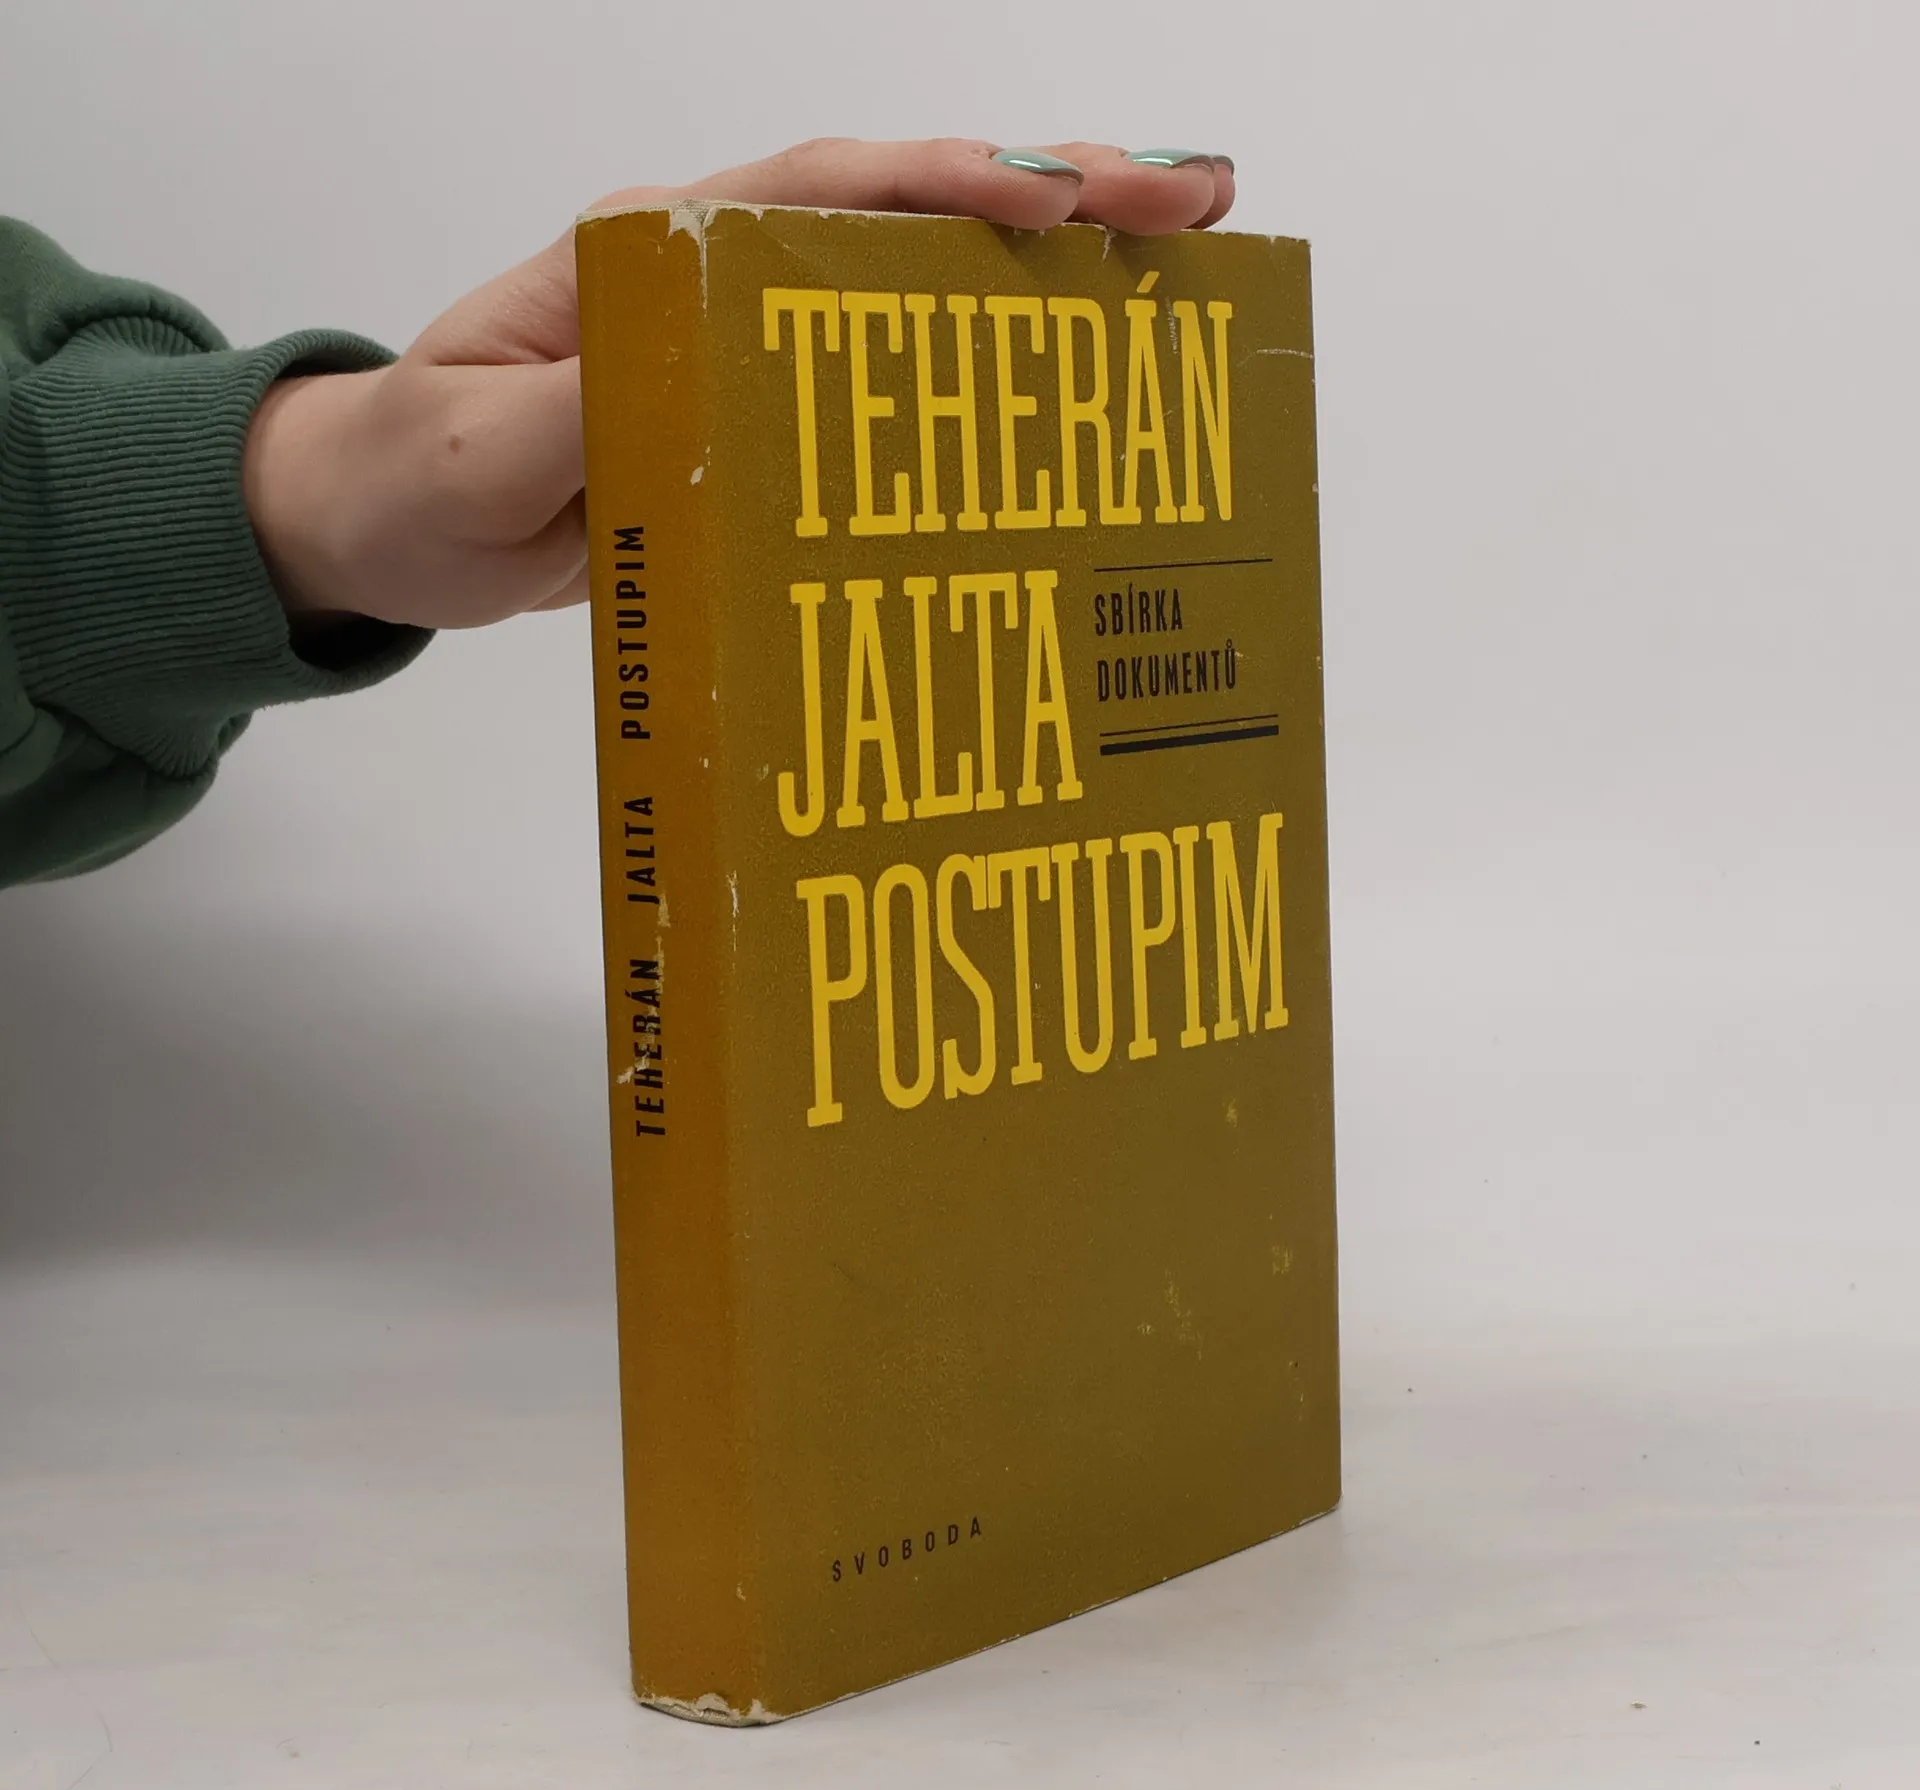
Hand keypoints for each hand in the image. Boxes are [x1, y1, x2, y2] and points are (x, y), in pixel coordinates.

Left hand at [243, 140, 1237, 631]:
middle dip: (1055, 194)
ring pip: (920, 278)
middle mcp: (719, 276)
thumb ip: (569, 417)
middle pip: (906, 211)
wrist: (384, 523)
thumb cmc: (413, 474)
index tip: (1061, 200)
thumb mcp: (472, 451)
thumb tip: (684, 387)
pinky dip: (991, 362)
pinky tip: (1075, 378)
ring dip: (1051, 269)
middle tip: (1197, 201)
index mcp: (651, 255)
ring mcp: (751, 342)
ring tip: (1182, 265)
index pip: (821, 192)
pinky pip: (897, 372)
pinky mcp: (766, 414)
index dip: (947, 186)